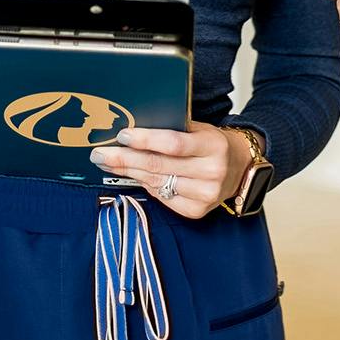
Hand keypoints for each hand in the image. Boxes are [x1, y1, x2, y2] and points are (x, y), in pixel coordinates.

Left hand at [89, 122, 247, 218]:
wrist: (239, 168)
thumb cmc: (213, 144)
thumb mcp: (200, 129)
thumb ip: (174, 129)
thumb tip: (133, 131)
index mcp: (213, 146)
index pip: (173, 143)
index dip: (145, 140)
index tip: (122, 135)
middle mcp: (212, 172)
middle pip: (158, 166)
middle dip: (124, 159)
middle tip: (99, 154)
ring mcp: (205, 195)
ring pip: (156, 183)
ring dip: (128, 173)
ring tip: (109, 164)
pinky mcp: (197, 210)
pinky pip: (162, 198)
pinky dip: (146, 186)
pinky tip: (135, 177)